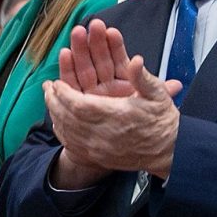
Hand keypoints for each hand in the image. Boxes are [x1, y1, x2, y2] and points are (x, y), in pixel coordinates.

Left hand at [44, 20, 181, 179]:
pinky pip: (73, 145)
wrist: (169, 151)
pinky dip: (62, 132)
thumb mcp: (158, 95)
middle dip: (54, 101)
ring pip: (68, 132)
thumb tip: (135, 59)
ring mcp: (99, 149)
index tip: (56, 83)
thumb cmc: (162, 121)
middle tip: (48, 88)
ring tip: (49, 100)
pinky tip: (58, 121)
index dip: (64, 93)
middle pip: (68, 118)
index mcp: (116, 116)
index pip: (80, 105)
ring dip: (55, 115)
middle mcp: (104, 135)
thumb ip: (142, 76)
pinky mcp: (99, 157)